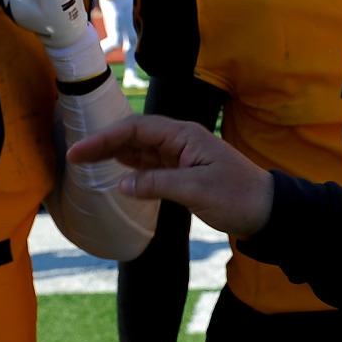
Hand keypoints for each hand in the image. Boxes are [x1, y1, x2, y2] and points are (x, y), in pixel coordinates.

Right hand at [67, 114, 273, 235]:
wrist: (267, 212)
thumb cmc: (237, 197)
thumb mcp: (196, 191)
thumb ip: (157, 184)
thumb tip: (122, 183)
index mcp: (184, 136)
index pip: (136, 130)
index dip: (105, 139)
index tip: (79, 151)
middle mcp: (181, 141)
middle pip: (135, 135)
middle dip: (104, 143)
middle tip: (74, 156)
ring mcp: (182, 156)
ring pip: (141, 149)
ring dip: (115, 153)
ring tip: (87, 160)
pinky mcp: (184, 172)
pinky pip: (151, 164)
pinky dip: (131, 166)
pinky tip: (116, 169)